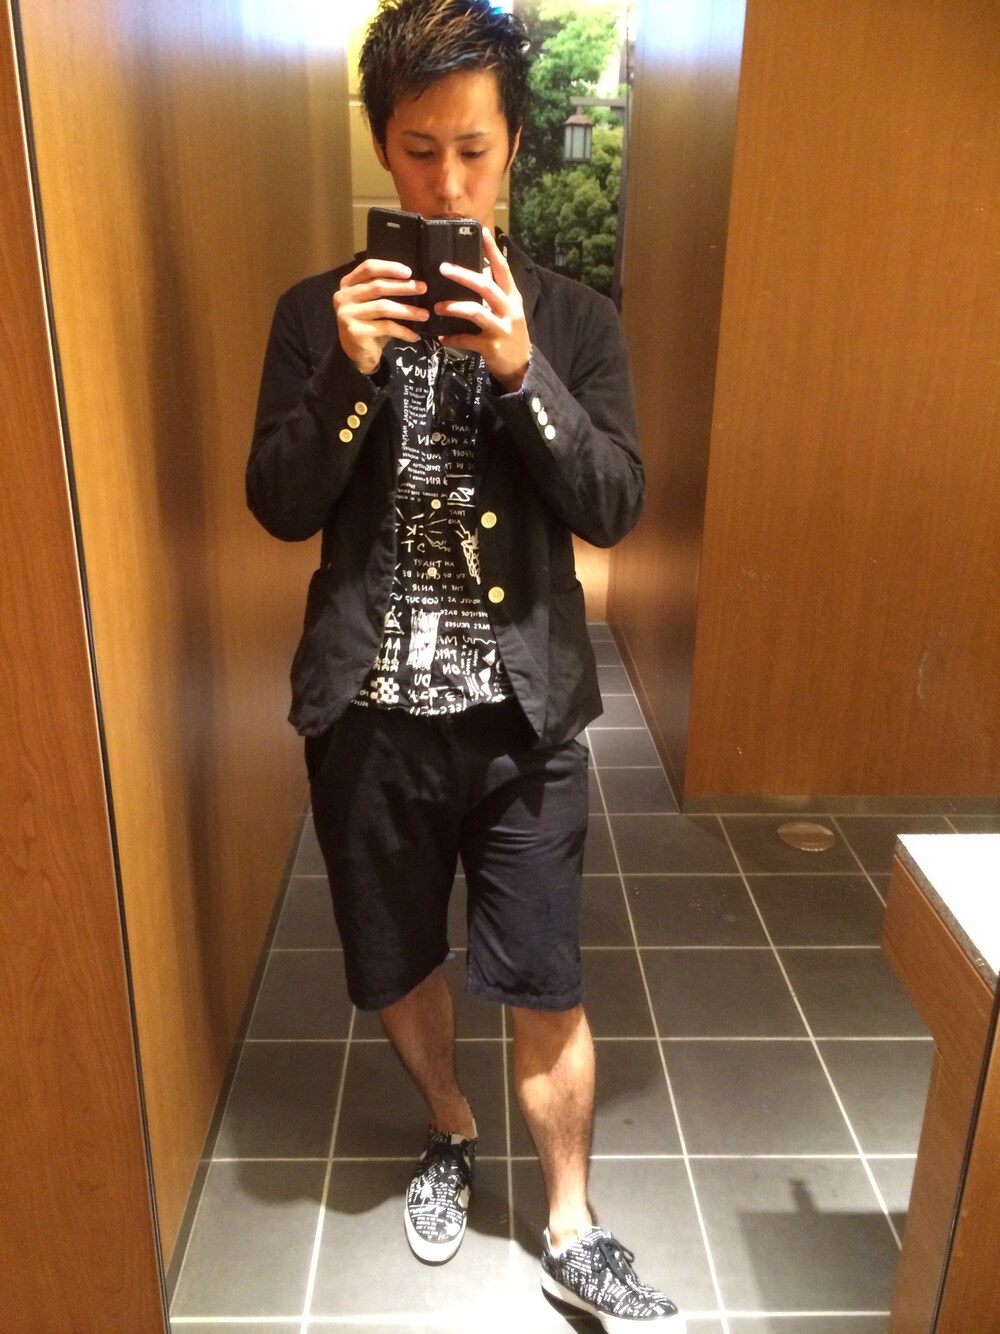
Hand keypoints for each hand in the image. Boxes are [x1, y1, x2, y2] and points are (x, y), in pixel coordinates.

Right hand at [334, 258, 427, 373]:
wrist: (357, 355)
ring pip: (383, 307)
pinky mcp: (356, 331)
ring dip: (407, 310)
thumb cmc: (369, 325)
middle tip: (423, 288)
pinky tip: (414, 335)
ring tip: (424, 314)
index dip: (389, 267)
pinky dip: (403, 331)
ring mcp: (348, 314)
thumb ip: (383, 290)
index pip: (368, 268)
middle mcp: (343, 297)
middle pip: (378, 286)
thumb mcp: (373, 303)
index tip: (409, 272)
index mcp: (348, 285)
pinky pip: (386, 327)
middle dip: (403, 287)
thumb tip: (414, 281)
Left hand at [435, 227, 531, 390]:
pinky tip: (442, 337)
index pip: (503, 269)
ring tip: (437, 306)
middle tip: (443, 268)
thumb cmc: (511, 333)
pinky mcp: (492, 346)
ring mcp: (501, 328)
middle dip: (464, 275)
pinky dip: (453, 337)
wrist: (521, 366)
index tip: (483, 232)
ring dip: (454, 307)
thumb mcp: (507, 309)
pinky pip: (468, 339)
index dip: (493, 250)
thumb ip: (495, 291)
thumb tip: (479, 268)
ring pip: (476, 311)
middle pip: (486, 287)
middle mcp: (509, 309)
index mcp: (512, 297)